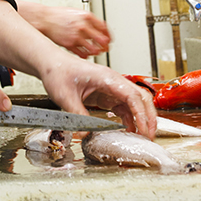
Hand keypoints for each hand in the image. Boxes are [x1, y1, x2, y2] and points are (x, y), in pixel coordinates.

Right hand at [18, 1, 110, 56]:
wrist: (44, 19)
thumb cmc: (58, 15)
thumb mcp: (76, 12)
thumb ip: (88, 19)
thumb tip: (98, 28)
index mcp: (86, 16)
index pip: (104, 28)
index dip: (109, 35)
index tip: (109, 39)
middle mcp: (83, 26)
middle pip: (102, 40)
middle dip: (105, 46)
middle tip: (105, 48)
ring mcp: (76, 36)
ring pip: (93, 49)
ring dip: (96, 52)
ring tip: (95, 52)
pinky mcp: (69, 44)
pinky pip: (82, 54)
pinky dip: (86, 56)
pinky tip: (85, 54)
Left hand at [38, 54, 157, 138]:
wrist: (50, 64)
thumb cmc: (58, 72)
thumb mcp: (65, 96)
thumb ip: (76, 115)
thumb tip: (85, 133)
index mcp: (107, 78)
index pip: (133, 96)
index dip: (141, 114)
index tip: (143, 130)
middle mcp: (113, 82)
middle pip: (141, 98)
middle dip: (148, 117)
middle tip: (150, 136)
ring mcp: (111, 88)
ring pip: (135, 103)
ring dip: (140, 119)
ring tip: (141, 137)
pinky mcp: (106, 94)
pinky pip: (123, 107)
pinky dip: (129, 119)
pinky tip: (128, 130)